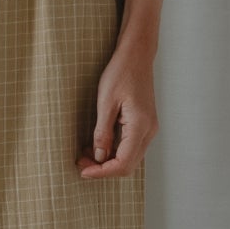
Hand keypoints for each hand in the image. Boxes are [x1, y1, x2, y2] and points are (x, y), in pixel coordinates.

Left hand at [77, 41, 156, 178]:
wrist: (136, 56)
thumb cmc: (120, 73)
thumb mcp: (106, 102)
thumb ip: (103, 132)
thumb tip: (99, 157)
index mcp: (140, 126)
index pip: (123, 163)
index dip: (102, 172)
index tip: (83, 171)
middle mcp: (149, 131)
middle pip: (128, 165)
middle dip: (103, 169)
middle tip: (80, 164)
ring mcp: (149, 128)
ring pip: (129, 157)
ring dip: (108, 161)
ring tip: (85, 155)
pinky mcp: (144, 124)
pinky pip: (130, 146)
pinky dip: (114, 151)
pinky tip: (97, 145)